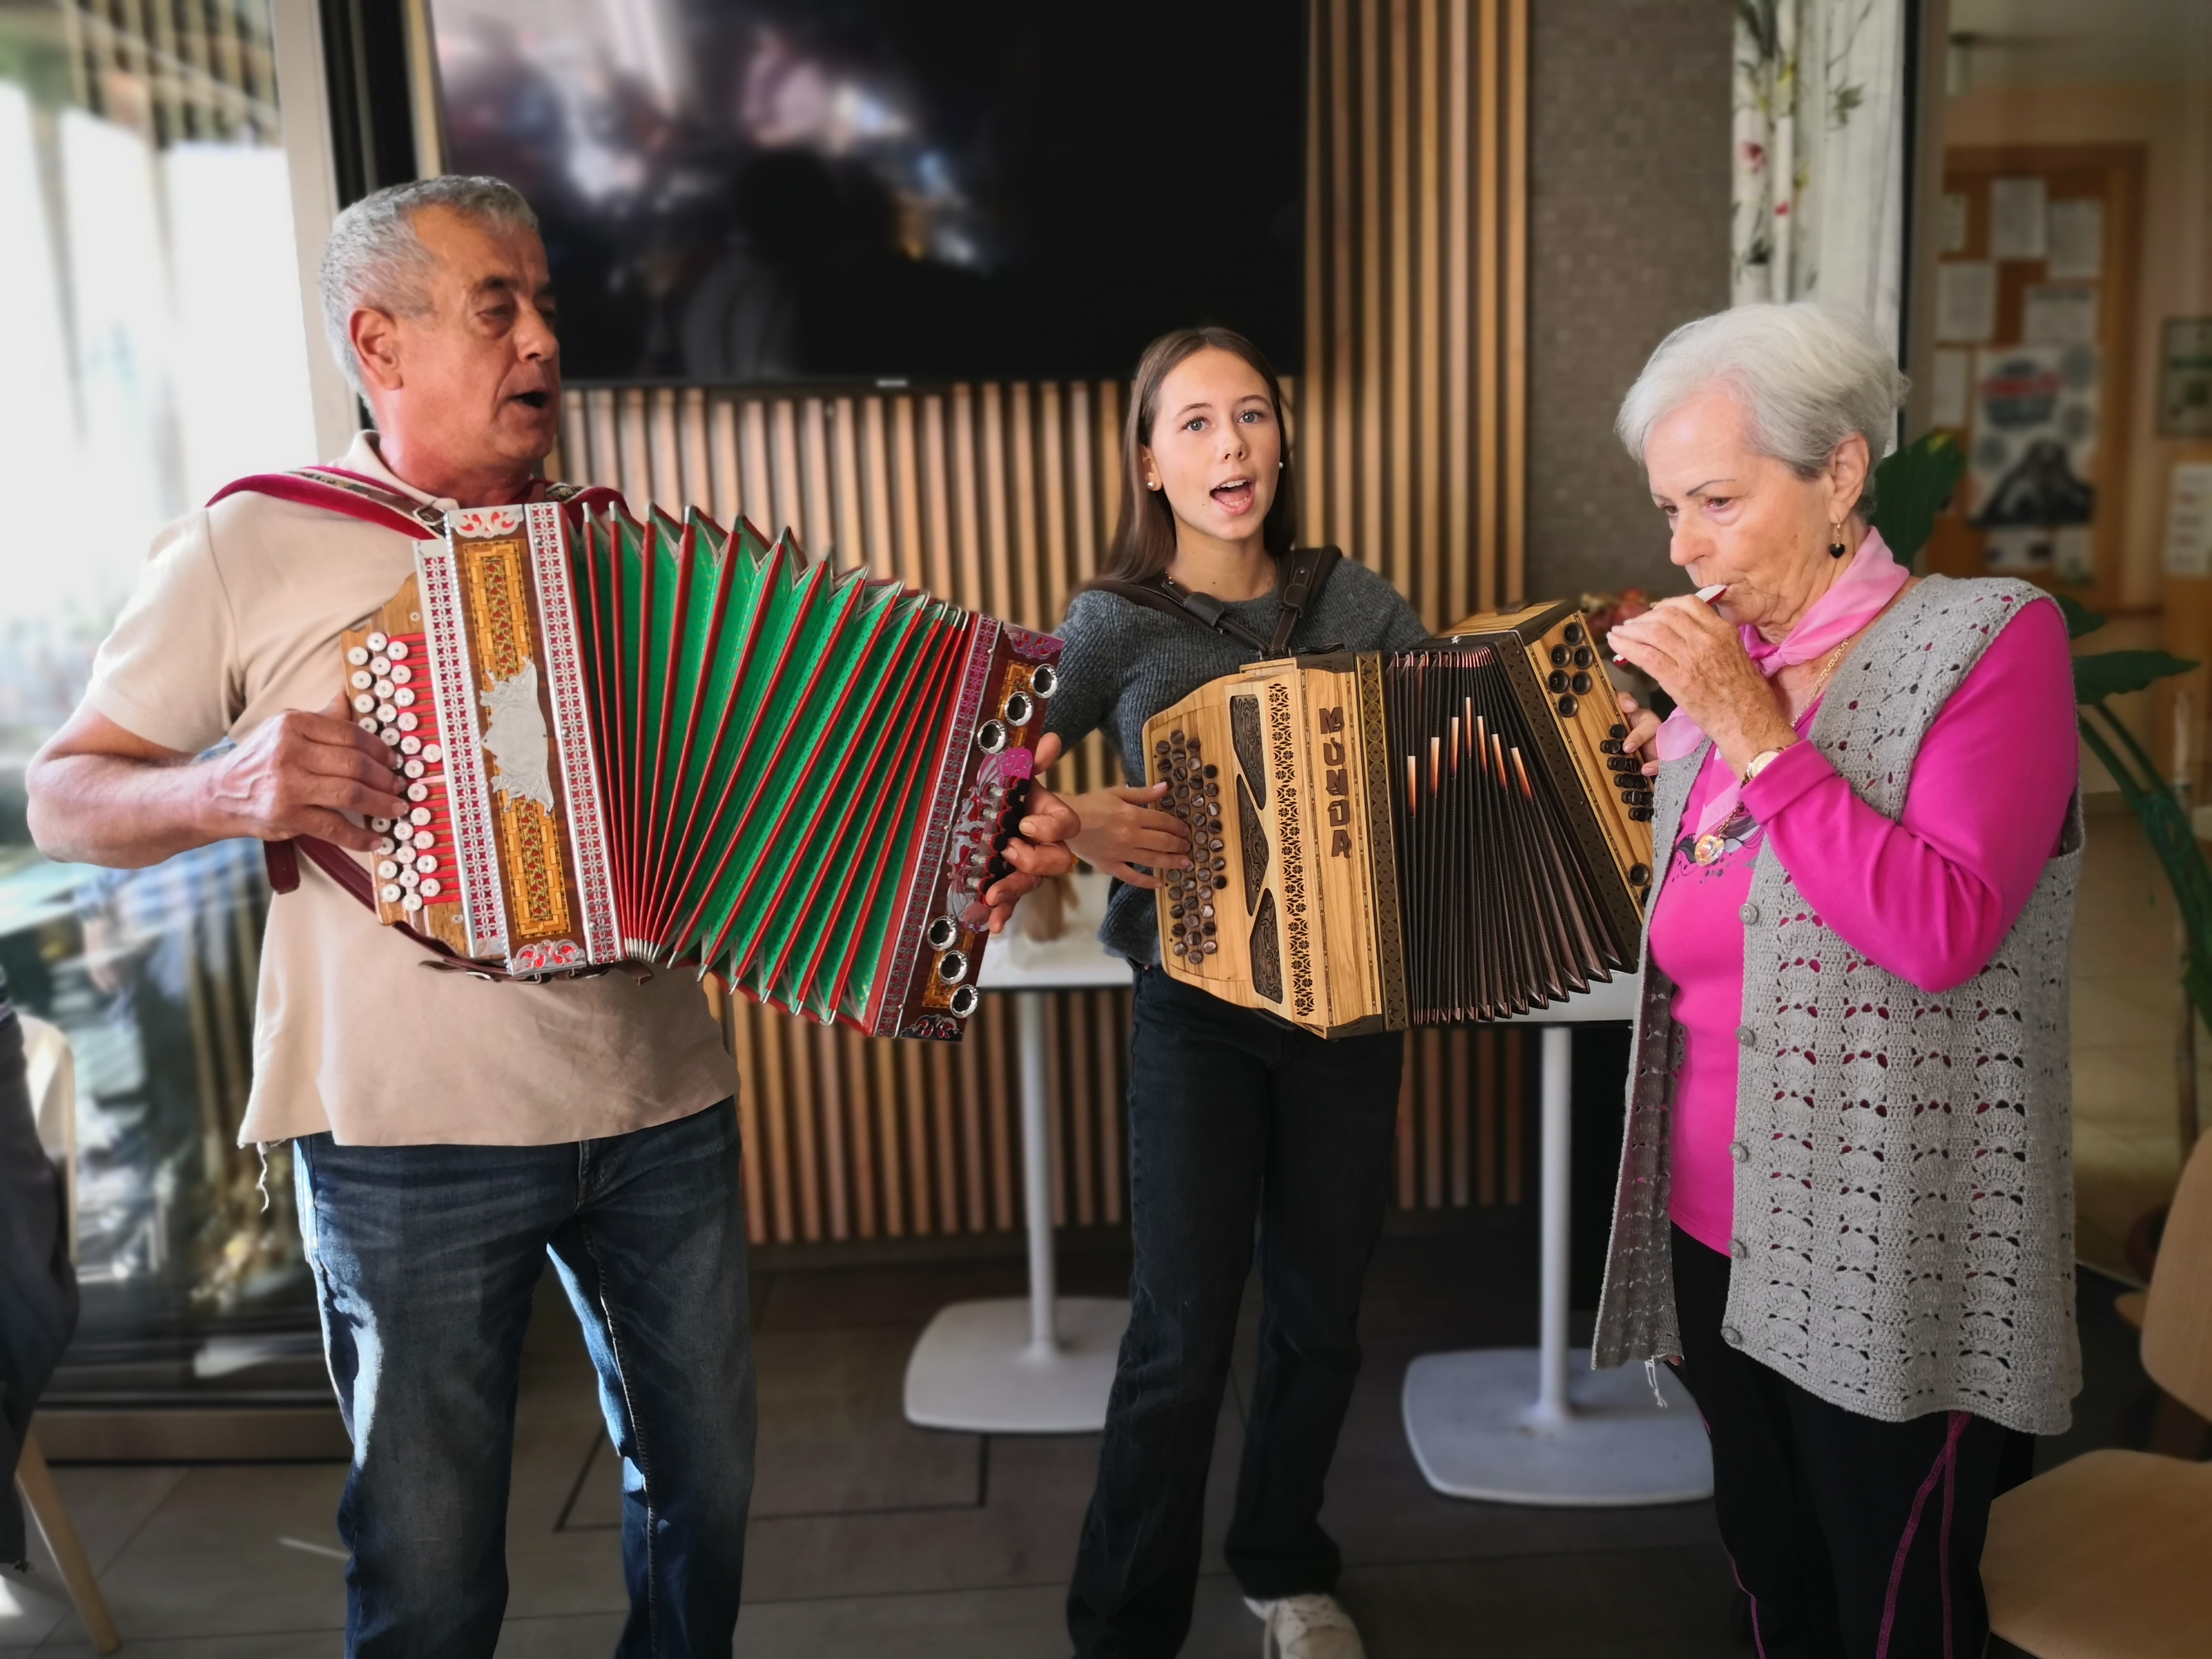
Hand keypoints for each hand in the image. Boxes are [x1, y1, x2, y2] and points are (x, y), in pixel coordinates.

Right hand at [203, 692, 411, 852]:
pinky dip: (359, 836)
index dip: (379, 749)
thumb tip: (349, 699)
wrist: (218, 793)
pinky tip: (375, 838)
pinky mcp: (286, 815)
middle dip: (384, 778)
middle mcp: (288, 751)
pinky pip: (334, 827)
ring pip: (349, 793)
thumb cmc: (260, 760)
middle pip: (354, 764)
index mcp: (292, 724)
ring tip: (396, 808)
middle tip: (399, 786)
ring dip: (380, 804)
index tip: (393, 759)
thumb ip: (320, 719)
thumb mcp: (284, 730)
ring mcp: (286, 785)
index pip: (349, 733)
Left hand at [979, 731, 1081, 933]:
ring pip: (1031, 882)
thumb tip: (1050, 739)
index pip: (1066, 824)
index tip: (1025, 824)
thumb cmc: (1001, 791)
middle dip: (1034, 858)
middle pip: (1058, 859)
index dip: (1051, 827)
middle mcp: (1043, 843)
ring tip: (992, 896)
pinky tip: (993, 924)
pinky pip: (1011, 902)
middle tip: (1008, 852)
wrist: (980, 809)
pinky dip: (1003, 913)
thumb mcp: (1012, 774)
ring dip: (1013, 891)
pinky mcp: (1007, 881)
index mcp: (1048, 815)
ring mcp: (1026, 865)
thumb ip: (1030, 760)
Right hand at [1061, 767, 1191, 890]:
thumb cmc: (1091, 804)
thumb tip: (1165, 787)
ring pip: (1153, 860)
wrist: (1064, 822)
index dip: (1178, 827)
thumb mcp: (1117, 793)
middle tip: (1187, 847)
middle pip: (1163, 842)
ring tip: (1185, 863)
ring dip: (1172, 862)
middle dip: (1179, 845)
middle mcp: (1130, 835)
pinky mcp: (1110, 866)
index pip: (1164, 822)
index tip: (1186, 830)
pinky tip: (1160, 883)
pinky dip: (1147, 882)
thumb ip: (1143, 793)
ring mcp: (1121, 853)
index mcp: (1132, 815)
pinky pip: (1132, 877)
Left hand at [1606, 597, 1793, 775]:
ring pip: (1652, 632)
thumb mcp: (1735, 654)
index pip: (1688, 603)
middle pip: (1665, 615)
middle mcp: (1706, 639)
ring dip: (1630, 631)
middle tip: (1631, 625)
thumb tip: (1686, 633)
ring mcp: (1691, 658)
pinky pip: (1646, 655)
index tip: (1653, 613)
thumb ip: (1713, 639)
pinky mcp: (1677, 678)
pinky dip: (1626, 647)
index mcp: (1723, 631)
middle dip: (1643, 618)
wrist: (1749, 722)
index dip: (1664, 605)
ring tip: (1618, 634)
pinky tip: (1615, 645)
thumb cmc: (1745, 695)